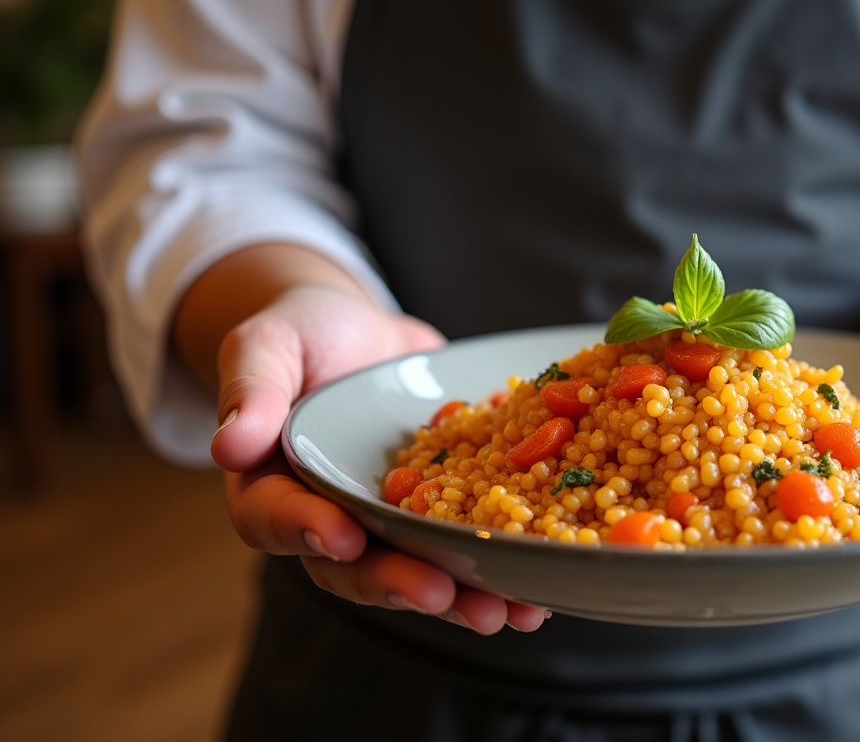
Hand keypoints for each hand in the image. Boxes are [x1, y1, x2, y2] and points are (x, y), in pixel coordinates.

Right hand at [211, 285, 547, 633]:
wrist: (361, 333)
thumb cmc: (301, 335)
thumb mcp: (266, 346)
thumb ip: (251, 391)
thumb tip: (229, 445)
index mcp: (273, 489)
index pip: (279, 519)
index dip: (310, 531)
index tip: (345, 536)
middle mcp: (330, 521)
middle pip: (355, 567)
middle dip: (400, 584)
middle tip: (443, 595)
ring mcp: (389, 525)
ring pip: (418, 571)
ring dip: (462, 597)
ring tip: (508, 614)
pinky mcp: (441, 515)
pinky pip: (467, 549)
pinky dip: (503, 572)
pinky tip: (542, 594)